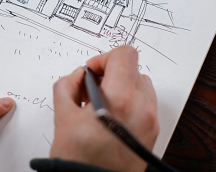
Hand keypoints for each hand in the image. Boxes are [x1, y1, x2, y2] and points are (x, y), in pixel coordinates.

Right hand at [50, 46, 158, 171]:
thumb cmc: (80, 160)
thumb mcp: (62, 117)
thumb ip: (67, 85)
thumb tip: (78, 75)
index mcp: (121, 98)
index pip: (125, 55)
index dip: (103, 59)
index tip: (91, 73)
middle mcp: (142, 107)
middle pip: (133, 69)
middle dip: (110, 75)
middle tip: (91, 91)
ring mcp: (150, 121)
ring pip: (141, 85)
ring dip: (122, 88)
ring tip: (101, 106)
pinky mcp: (153, 132)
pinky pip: (145, 104)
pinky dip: (129, 103)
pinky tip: (110, 118)